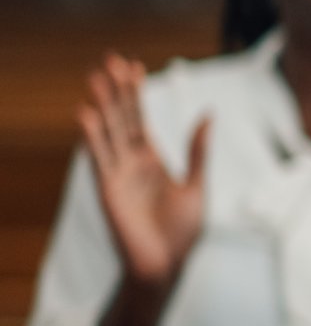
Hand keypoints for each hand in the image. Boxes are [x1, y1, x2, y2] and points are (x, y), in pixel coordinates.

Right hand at [78, 55, 208, 293]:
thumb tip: (209, 114)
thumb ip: (199, 151)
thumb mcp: (197, 185)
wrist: (167, 265)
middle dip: (116, 91)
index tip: (132, 65)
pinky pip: (99, 158)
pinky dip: (93, 137)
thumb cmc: (183, 232)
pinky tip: (87, 114)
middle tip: (109, 60)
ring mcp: (118, 174)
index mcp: (152, 159)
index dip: (136, 93)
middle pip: (122, 119)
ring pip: (108, 133)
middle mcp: (131, 162)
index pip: (140, 118)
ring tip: (95, 78)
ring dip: (102, 106)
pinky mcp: (108, 189)